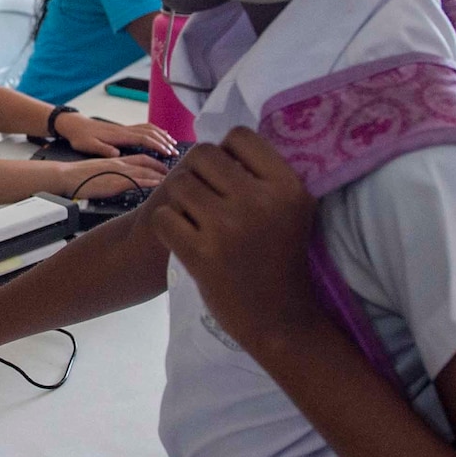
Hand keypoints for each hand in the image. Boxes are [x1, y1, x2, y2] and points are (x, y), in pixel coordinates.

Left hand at [55, 112, 176, 157]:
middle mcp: (124, 130)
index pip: (143, 139)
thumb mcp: (87, 145)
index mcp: (118, 135)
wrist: (74, 125)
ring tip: (173, 144)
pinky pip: (143, 127)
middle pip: (150, 133)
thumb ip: (102, 149)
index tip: (167, 153)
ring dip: (162, 135)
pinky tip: (160, 134)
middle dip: (164, 142)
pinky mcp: (123, 129)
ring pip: (148, 128)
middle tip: (175, 152)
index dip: (157, 145)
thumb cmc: (80, 136)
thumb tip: (116, 154)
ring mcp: (124, 128)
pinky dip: (155, 130)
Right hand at [64, 154, 168, 199]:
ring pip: (144, 171)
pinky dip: (148, 182)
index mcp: (116, 160)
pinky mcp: (114, 182)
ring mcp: (118, 173)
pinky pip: (136, 181)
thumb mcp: (101, 169)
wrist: (67, 176)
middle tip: (172, 173)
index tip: (164, 166)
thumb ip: (113, 172)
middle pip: (146, 162)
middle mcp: (120, 164)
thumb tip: (122, 178)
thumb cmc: (80, 175)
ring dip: (159, 175)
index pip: (141, 158)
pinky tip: (157, 185)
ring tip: (170, 179)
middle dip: (161, 167)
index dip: (154, 161)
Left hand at [145, 128, 320, 353]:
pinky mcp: (201, 254)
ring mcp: (228, 228)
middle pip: (203, 154)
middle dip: (198, 175)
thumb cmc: (279, 258)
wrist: (279, 320)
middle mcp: (260, 202)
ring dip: (182, 201)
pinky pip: (165, 216)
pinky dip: (170, 226)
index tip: (230, 178)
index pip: (239, 136)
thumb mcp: (290, 208)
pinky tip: (187, 240)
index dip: (226, 153)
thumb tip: (224, 140)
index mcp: (288, 186)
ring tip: (199, 222)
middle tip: (207, 201)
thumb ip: (263, 174)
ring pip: (180, 184)